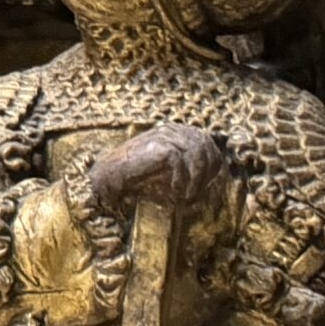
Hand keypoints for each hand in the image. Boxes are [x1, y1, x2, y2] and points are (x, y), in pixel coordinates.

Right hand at [85, 122, 226, 219]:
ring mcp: (165, 136)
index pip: (206, 141)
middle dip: (207, 172)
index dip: (213, 162)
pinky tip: (174, 192)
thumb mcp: (164, 165)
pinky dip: (180, 180)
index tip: (209, 183)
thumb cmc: (136, 173)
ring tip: (188, 195)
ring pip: (197, 154)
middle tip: (198, 192)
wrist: (111, 174)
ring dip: (196, 179)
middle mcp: (172, 130)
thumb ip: (183, 162)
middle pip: (205, 146)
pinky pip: (179, 162)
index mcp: (175, 131)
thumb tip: (207, 174)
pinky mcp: (159, 146)